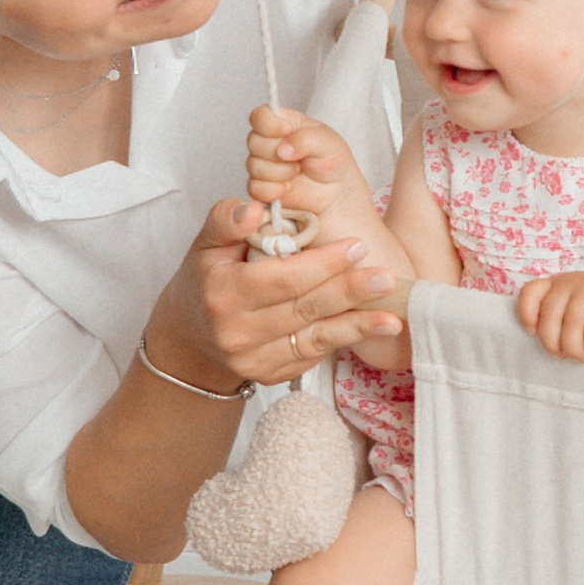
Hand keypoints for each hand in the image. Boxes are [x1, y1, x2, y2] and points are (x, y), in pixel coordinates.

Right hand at [158, 200, 408, 395]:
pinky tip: (371, 327)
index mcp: (223, 293)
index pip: (282, 279)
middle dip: (349, 292)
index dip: (322, 264)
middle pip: (304, 309)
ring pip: (314, 339)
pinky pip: (312, 355)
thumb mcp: (205, 243)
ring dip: (358, 327)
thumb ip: (226, 219)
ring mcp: (254, 360)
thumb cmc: (206, 279)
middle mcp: (237, 332)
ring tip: (393, 316)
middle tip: (386, 277)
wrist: (190, 336)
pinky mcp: (270, 376)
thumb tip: (255, 208)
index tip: (356, 247)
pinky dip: (343, 340)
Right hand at [244, 104, 376, 240]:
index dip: (269, 124)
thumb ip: (306, 138)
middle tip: (300, 160)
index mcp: (284, 123)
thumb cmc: (333, 163)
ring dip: (279, 173)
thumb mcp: (330, 143)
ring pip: (253, 166)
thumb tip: (283, 149)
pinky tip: (288, 188)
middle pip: (253, 141)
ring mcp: (263, 165)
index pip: (260, 115)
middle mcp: (269, 141)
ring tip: (298, 174)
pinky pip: (255, 188)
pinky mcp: (261, 187)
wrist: (336, 195)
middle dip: (278, 153)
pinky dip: (274, 190)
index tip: (287, 132)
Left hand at [514, 270, 583, 359]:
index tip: (532, 334)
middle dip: (552, 343)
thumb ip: (557, 323)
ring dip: (574, 347)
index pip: (530, 292)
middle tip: (565, 357)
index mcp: (557, 286)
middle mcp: (572, 281)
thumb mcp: (576, 317)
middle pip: (550, 314)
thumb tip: (540, 348)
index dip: (526, 314)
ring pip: (572, 320)